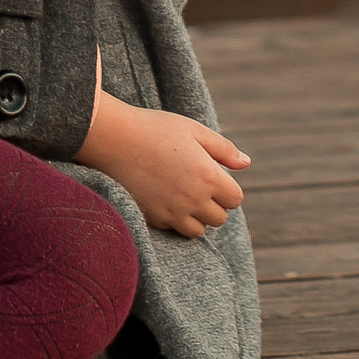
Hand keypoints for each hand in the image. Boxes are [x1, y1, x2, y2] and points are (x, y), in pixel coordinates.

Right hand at [75, 91, 249, 238]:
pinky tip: (163, 198)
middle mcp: (194, 198)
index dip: (227, 188)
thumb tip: (245, 164)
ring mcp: (173, 211)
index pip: (235, 199)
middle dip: (213, 204)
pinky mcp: (153, 218)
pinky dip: (174, 219)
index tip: (212, 176)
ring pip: (198, 230)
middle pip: (219, 218)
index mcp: (208, 175)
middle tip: (195, 185)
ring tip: (182, 196)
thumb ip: (223, 149)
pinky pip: (173, 229)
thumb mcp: (193, 130)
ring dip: (195, 217)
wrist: (112, 138)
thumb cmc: (154, 128)